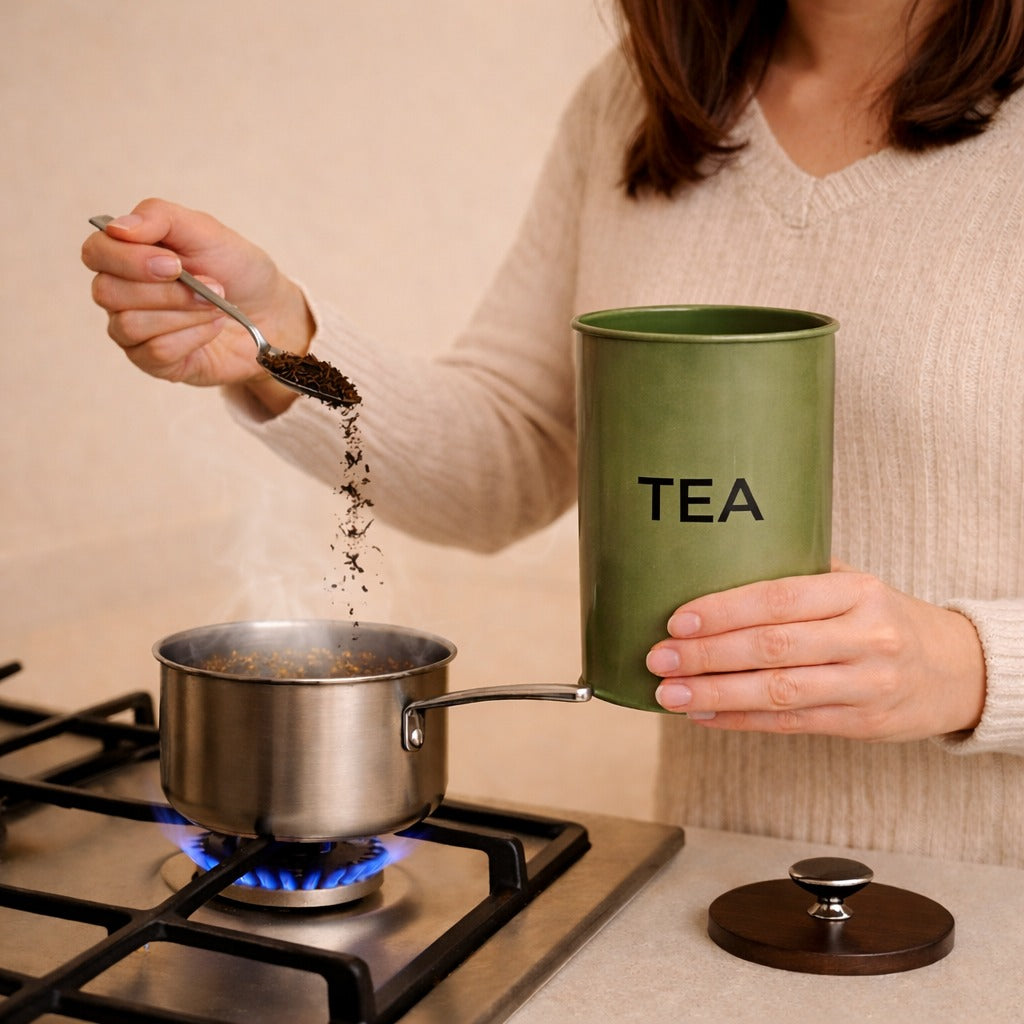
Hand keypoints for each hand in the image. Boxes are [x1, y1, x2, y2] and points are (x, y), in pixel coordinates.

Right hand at [81, 198, 311, 412]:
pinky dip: (193, 336)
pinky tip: (213, 328)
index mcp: (127, 254)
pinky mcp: (155, 362)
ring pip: (130, 325)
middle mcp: (121, 293)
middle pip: (108, 292)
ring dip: (183, 313)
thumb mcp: (207, 231)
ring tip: (216, 306)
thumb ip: (160, 217)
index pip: (95, 252)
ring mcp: (134, 331)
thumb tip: (117, 228)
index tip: (175, 263)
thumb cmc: (236, 270)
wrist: (272, 312)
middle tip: (211, 285)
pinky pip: (156, 352)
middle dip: (166, 291)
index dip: (129, 260)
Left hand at [647, 563, 985, 741]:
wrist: (956, 670)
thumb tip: (710, 573)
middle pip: (773, 648)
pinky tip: (703, 714)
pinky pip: (790, 724)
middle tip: (659, 658)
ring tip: (669, 693)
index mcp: (858, 592)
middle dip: (707, 655)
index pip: (780, 599)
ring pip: (778, 693)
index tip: (678, 619)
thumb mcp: (852, 584)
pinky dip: (740, 720)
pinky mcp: (861, 724)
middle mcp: (866, 638)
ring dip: (715, 694)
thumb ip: (795, 578)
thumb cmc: (883, 617)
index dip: (724, 611)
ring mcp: (867, 686)